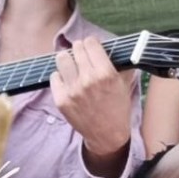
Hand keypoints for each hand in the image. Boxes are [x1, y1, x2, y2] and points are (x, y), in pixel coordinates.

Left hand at [51, 38, 134, 176]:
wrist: (107, 135)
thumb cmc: (118, 107)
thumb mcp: (124, 82)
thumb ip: (118, 62)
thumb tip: (110, 45)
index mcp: (106, 73)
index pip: (90, 42)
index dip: (92, 43)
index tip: (93, 47)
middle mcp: (88, 80)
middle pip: (76, 48)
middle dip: (80, 50)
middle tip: (84, 57)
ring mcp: (72, 90)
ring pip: (62, 58)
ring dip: (68, 60)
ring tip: (73, 66)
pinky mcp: (61, 100)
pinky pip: (54, 76)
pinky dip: (61, 77)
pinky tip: (69, 82)